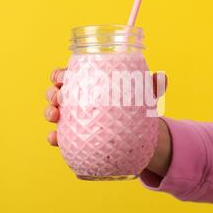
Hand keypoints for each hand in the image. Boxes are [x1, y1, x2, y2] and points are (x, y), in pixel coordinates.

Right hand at [45, 68, 171, 176]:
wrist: (134, 137)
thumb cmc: (132, 109)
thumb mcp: (142, 97)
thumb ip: (150, 87)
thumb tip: (162, 78)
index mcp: (87, 85)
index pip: (67, 75)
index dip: (60, 74)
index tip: (63, 76)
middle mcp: (76, 101)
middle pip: (55, 92)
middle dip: (52, 93)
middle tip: (59, 96)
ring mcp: (72, 120)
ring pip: (53, 113)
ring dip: (49, 112)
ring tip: (55, 115)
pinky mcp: (72, 138)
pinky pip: (58, 138)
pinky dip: (53, 138)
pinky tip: (55, 139)